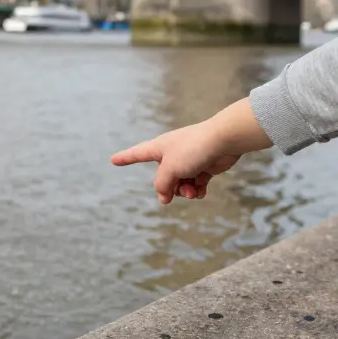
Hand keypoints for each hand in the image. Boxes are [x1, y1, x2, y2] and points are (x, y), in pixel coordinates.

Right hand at [111, 121, 241, 203]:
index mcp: (159, 148)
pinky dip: (197, 190)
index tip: (113, 160)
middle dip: (168, 189)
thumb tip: (163, 197)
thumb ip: (162, 185)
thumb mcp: (170, 169)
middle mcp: (172, 154)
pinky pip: (195, 184)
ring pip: (180, 184)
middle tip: (175, 194)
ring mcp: (188, 160)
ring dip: (184, 192)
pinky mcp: (203, 166)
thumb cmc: (193, 149)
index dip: (125, 158)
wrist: (224, 141)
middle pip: (163, 178)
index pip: (137, 154)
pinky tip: (200, 193)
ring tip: (192, 192)